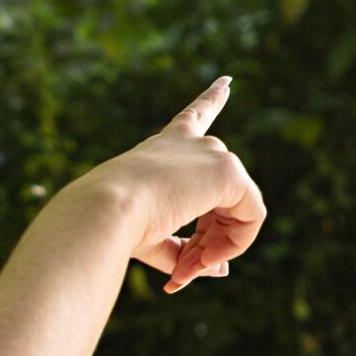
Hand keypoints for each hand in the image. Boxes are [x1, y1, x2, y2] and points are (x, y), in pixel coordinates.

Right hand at [64, 75, 267, 294]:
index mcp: (165, 148)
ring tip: (188, 269)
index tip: (227, 82)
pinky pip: (251, 217)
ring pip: (238, 212)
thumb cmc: (115, 227)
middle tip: (183, 273)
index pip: (194, 118)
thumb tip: (221, 269)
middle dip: (210, 241)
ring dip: (218, 249)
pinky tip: (208, 258)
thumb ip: (185, 251)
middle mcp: (192, 143)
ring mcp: (212, 153)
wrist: (104, 213)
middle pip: (223, 197)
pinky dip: (235, 245)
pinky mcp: (227, 170)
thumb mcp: (151, 240)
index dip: (212, 99)